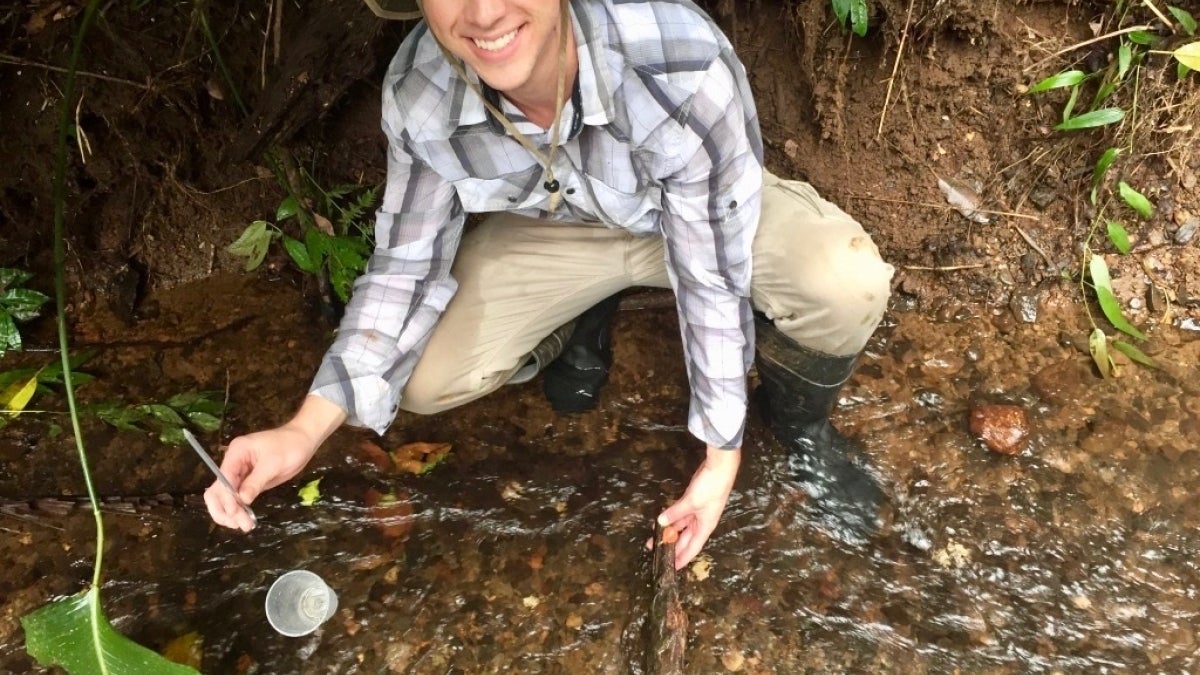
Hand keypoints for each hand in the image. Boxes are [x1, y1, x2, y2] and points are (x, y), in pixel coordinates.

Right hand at [204, 395, 344, 530]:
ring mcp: (239, 473)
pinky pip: (237, 497)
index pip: (223, 478)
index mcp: (236, 452)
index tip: (235, 513)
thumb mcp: (273, 463)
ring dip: (230, 513)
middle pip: (217, 489)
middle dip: (225, 509)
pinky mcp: (248, 482)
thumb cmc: (289, 446)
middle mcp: (233, 463)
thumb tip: (242, 499)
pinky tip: (245, 519)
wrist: (303, 441)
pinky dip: (238, 509)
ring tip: (244, 526)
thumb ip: (256, 481)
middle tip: (240, 524)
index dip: (227, 497)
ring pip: (225, 496)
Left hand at [652, 445, 740, 569]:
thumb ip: (675, 513)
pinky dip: (671, 519)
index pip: (692, 548)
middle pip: (685, 539)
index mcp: (705, 527)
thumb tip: (661, 523)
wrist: (720, 468)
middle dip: (671, 546)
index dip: (683, 559)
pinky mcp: (692, 501)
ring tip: (654, 539)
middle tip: (655, 552)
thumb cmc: (711, 488)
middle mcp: (701, 522)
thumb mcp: (692, 502)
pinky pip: (680, 515)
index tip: (672, 569)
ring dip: (669, 532)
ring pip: (681, 527)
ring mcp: (697, 512)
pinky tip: (661, 522)